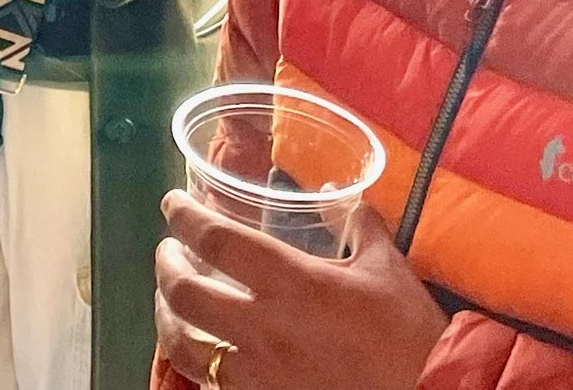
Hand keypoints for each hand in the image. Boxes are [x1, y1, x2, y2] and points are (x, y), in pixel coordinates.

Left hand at [154, 193, 446, 389]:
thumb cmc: (407, 334)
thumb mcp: (387, 268)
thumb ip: (360, 227)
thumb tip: (345, 201)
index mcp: (290, 284)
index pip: (217, 241)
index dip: (185, 217)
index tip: (172, 204)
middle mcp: (262, 329)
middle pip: (184, 295)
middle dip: (165, 267)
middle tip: (167, 251)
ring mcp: (257, 374)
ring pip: (184, 348)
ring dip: (167, 318)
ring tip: (170, 302)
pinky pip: (211, 385)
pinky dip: (199, 365)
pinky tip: (205, 352)